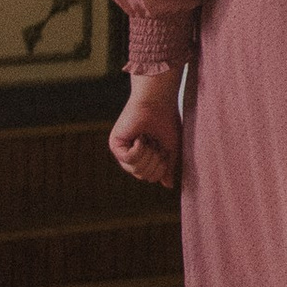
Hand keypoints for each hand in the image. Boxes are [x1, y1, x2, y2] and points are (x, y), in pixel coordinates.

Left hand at [109, 72, 181, 188]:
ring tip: (147, 139)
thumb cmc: (167, 120)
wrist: (158, 101)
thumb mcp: (171, 147)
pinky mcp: (115, 144)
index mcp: (143, 156)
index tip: (163, 147)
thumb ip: (168, 167)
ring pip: (135, 170)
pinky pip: (129, 159)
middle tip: (155, 143)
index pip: (151, 176)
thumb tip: (168, 186)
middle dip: (155, 160)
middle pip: (143, 175)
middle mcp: (131, 154)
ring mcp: (122, 150)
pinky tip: (140, 136)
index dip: (161, 166)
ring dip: (148, 154)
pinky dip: (139, 148)